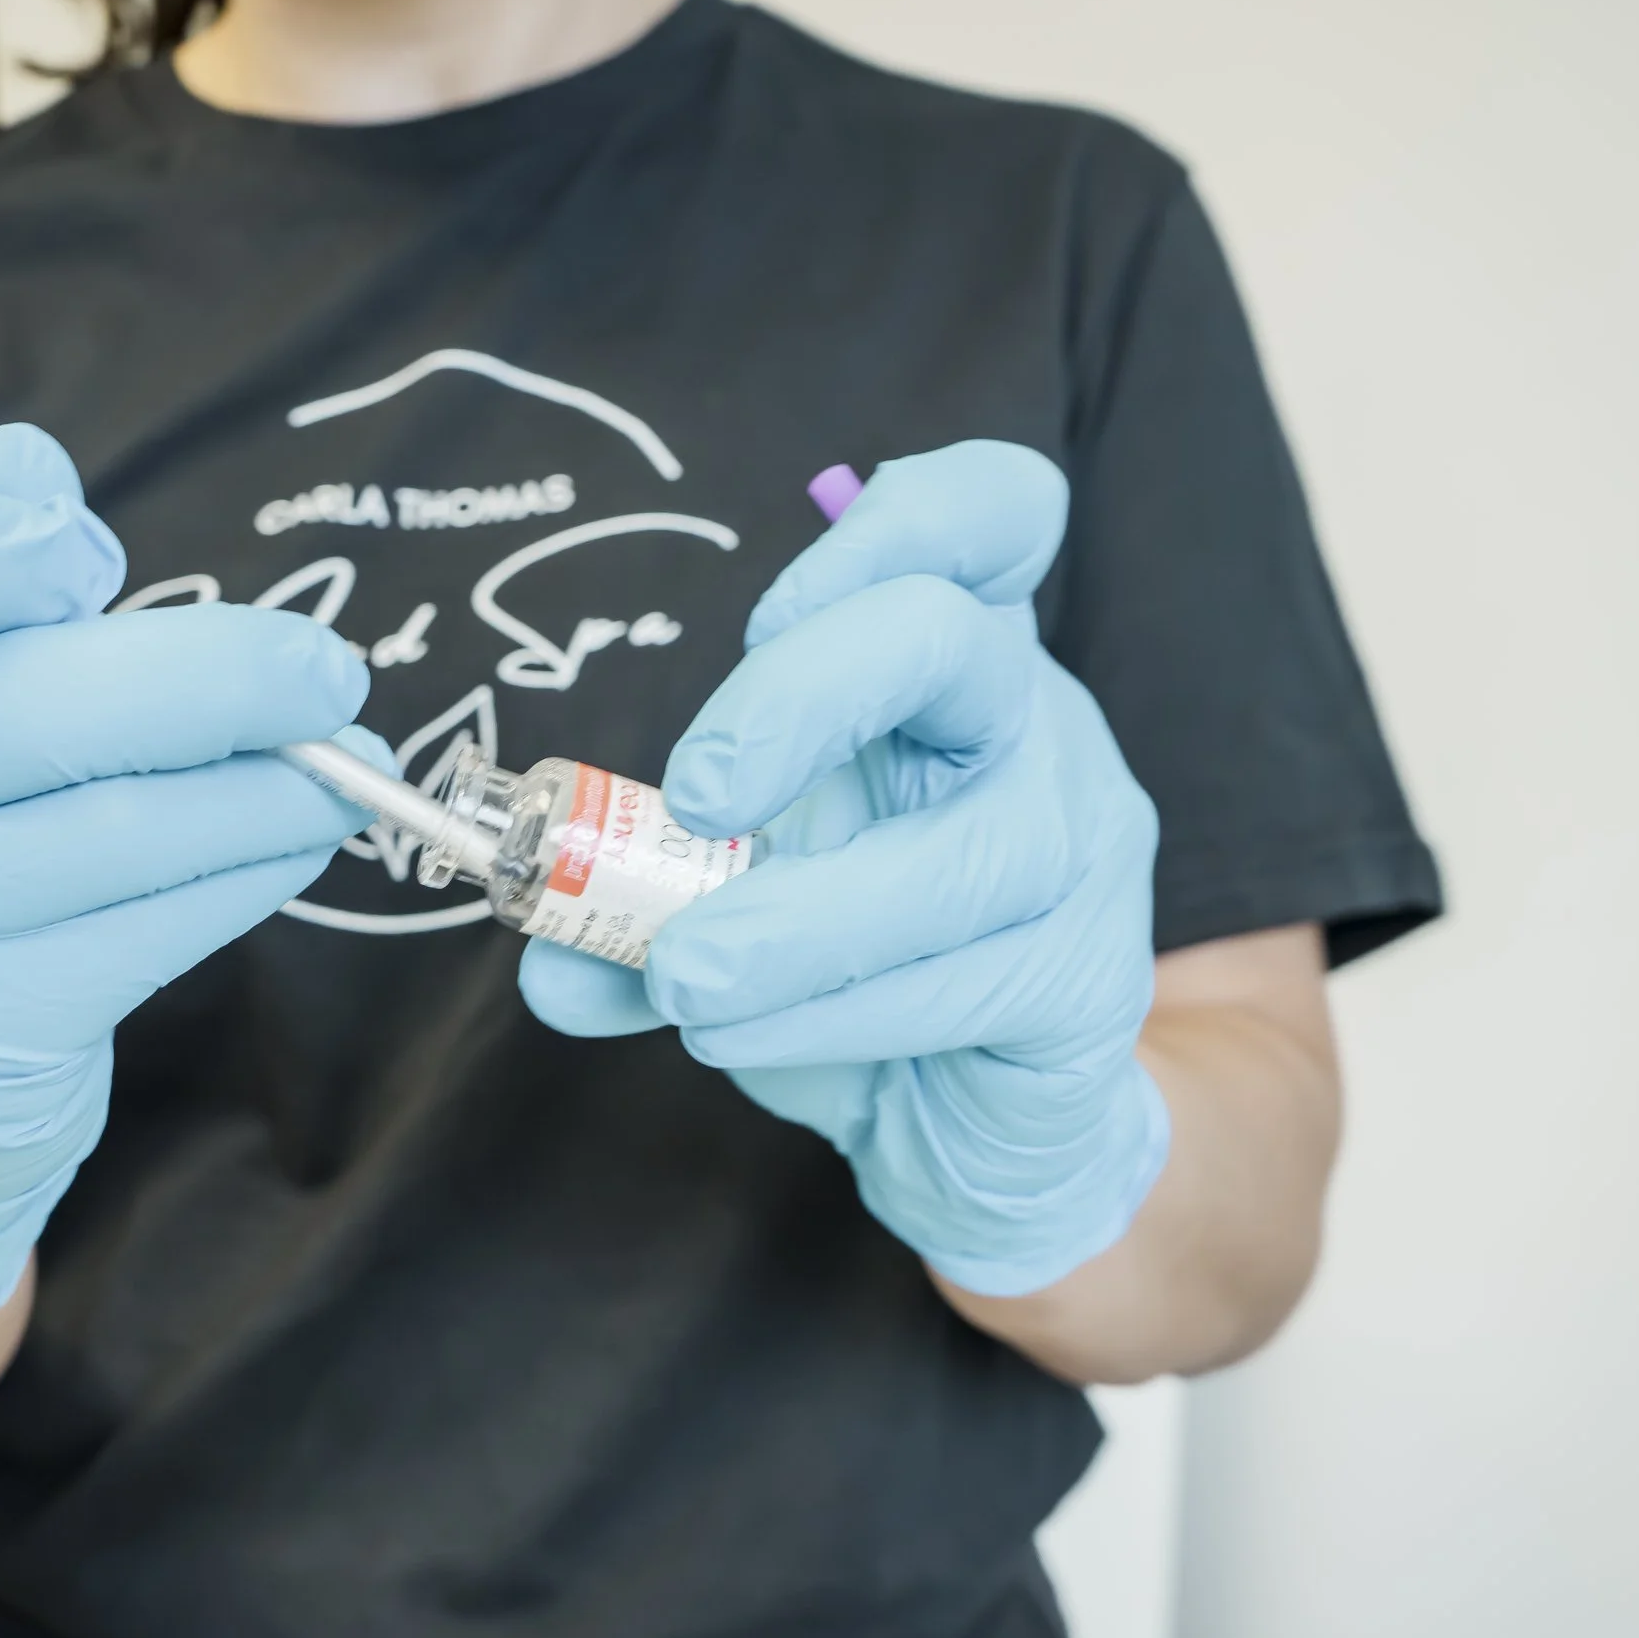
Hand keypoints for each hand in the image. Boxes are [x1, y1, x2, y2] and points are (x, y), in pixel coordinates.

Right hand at [0, 425, 378, 1307]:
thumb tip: (33, 470)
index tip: (80, 557)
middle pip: (10, 712)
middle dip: (207, 681)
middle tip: (327, 673)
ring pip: (104, 831)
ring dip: (260, 790)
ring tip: (344, 763)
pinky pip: (139, 935)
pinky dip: (239, 876)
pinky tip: (291, 841)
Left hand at [519, 442, 1168, 1295]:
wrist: (979, 1123)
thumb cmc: (859, 969)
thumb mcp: (727, 910)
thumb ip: (635, 912)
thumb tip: (544, 955)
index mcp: (950, 662)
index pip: (992, 514)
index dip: (906, 519)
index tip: (767, 614)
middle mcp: (1034, 726)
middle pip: (954, 639)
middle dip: (804, 695)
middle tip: (694, 796)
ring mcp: (1084, 848)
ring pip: (964, 853)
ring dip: (798, 921)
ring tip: (684, 978)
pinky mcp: (1093, 982)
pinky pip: (968, 983)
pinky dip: (831, 1013)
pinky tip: (744, 1035)